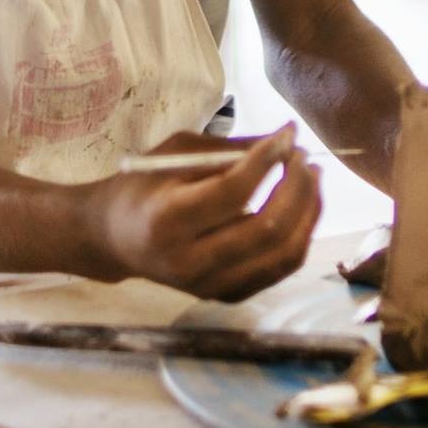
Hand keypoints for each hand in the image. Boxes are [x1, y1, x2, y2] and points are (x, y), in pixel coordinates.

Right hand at [88, 123, 322, 302]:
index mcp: (167, 220)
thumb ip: (231, 150)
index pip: (233, 191)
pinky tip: (301, 207)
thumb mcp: (177, 154)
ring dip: (307, 211)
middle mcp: (189, 261)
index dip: (268, 159)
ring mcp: (210, 285)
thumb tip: (288, 141)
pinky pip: (280, 269)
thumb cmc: (145, 186)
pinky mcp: (226, 295)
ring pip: (282, 254)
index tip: (289, 132)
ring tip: (311, 177)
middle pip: (266, 227)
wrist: (115, 238)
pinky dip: (300, 235)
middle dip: (297, 186)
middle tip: (304, 156)